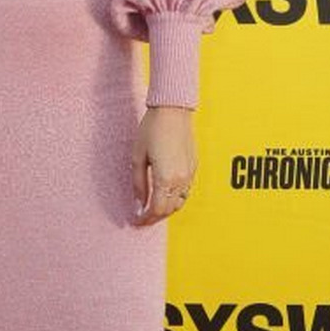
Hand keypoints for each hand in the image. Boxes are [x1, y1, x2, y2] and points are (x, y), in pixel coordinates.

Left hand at [132, 105, 196, 223]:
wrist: (173, 110)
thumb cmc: (152, 130)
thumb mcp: (138, 158)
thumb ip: (138, 184)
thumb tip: (138, 203)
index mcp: (165, 178)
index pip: (156, 210)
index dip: (145, 219)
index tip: (135, 220)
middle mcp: (181, 179)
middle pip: (169, 209)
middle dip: (155, 217)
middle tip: (141, 217)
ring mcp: (190, 173)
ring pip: (180, 202)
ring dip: (166, 208)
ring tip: (151, 207)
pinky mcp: (193, 166)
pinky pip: (185, 191)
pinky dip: (174, 198)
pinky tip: (163, 193)